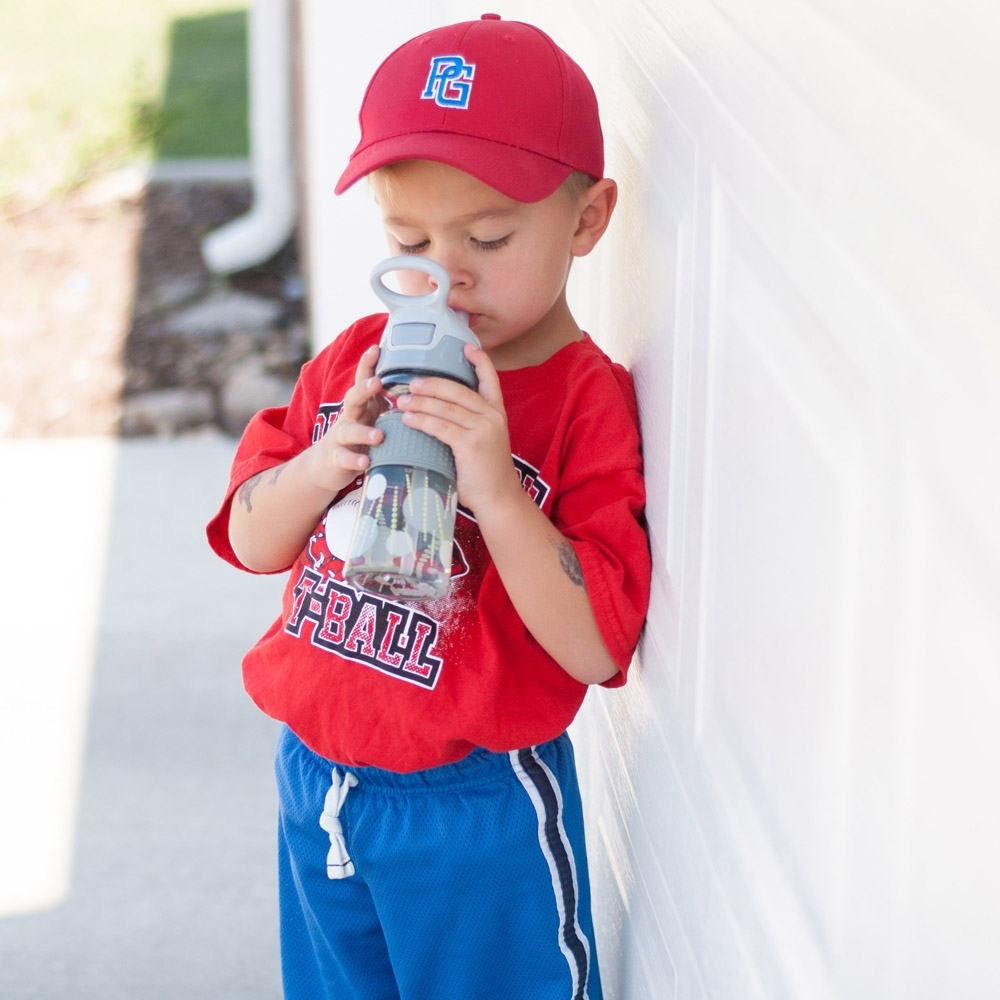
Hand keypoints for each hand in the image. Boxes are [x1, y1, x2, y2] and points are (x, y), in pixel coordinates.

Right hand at [306, 344, 385, 492]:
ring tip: (379, 435)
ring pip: (349, 430)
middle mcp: (350, 417)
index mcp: (363, 405)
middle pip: (353, 397)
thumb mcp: (373, 418)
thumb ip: (392, 406)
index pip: (364, 380)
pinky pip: (344, 458)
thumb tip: (425, 391)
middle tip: (377, 382)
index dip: (368, 364)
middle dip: (364, 388)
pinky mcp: (336, 458)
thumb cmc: (359, 438)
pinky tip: (365, 462)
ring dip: (364, 431)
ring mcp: (341, 437)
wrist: (326, 465)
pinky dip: (354, 460)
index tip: (377, 348)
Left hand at [395, 344, 521, 514]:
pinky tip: (407, 418)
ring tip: (400, 399)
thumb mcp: (483, 442)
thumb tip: (439, 413)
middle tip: (409, 381)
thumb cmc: (486, 475)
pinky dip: (421, 420)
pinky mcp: (470, 443)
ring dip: (420, 401)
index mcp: (497, 413)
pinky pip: (440, 426)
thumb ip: (468, 426)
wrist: (499, 499)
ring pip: (445, 407)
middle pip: (458, 389)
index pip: (490, 379)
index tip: (466, 346)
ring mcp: (483, 429)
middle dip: (431, 383)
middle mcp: (492, 416)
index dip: (479, 361)